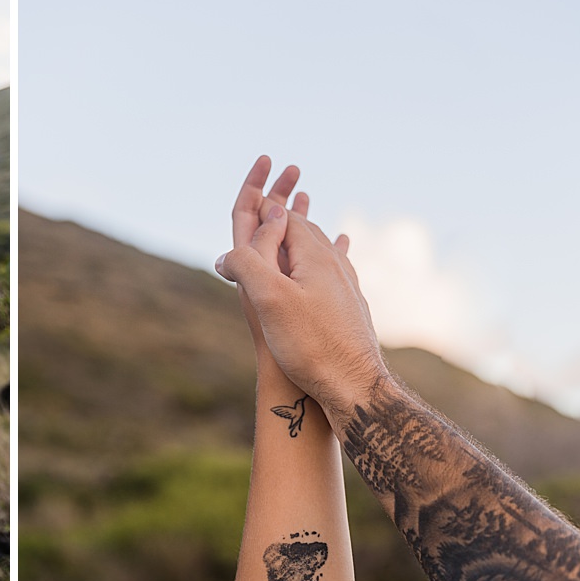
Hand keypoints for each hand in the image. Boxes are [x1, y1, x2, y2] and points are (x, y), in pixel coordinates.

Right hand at [226, 156, 348, 346]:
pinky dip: (329, 251)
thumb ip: (246, 265)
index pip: (284, 218)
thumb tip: (224, 254)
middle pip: (304, 229)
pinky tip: (342, 246)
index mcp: (314, 257)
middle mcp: (334, 266)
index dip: (264, 205)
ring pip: (322, 248)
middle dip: (283, 214)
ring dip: (305, 231)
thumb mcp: (268, 300)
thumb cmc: (311, 345)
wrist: (355, 386)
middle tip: (267, 198)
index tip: (248, 194)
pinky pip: (337, 268)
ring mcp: (345, 287)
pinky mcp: (350, 308)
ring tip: (300, 213)